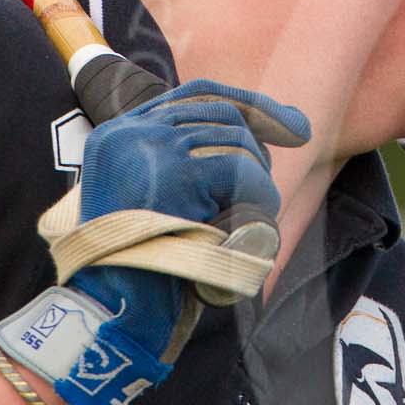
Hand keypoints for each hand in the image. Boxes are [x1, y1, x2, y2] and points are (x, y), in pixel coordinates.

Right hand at [0, 79, 308, 404]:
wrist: (112, 310)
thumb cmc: (143, 267)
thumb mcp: (154, 200)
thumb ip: (184, 165)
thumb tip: (257, 134)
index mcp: (118, 135)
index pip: (195, 94)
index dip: (250, 105)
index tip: (292, 126)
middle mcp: (130, 132)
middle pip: (220, 111)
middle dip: (260, 144)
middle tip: (267, 187)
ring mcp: (150, 148)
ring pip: (234, 142)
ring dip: (256, 182)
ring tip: (248, 220)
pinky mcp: (174, 174)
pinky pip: (241, 171)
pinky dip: (258, 198)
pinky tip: (249, 227)